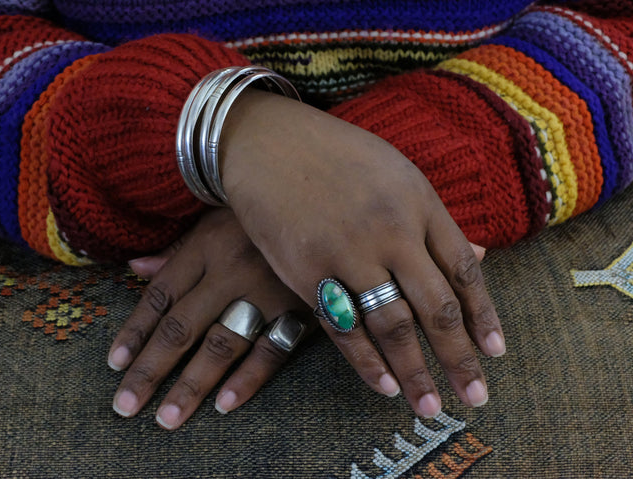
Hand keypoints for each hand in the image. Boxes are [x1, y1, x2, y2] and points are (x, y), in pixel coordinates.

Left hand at [108, 209, 314, 428]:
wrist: (324, 205)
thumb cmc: (261, 215)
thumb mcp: (216, 220)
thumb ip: (178, 249)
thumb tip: (135, 268)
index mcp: (206, 246)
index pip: (162, 295)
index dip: (135, 331)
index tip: (114, 365)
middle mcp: (231, 270)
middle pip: (182, 327)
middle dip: (151, 369)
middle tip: (125, 407)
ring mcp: (267, 291)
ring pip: (222, 344)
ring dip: (192, 384)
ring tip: (166, 419)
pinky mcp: (301, 309)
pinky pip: (272, 349)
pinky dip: (249, 378)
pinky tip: (224, 405)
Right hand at [219, 90, 504, 417]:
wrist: (266, 142)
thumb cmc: (334, 155)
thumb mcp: (395, 173)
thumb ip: (432, 218)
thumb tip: (480, 256)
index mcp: (418, 202)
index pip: (463, 269)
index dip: (483, 315)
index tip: (494, 352)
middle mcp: (391, 230)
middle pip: (436, 306)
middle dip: (459, 357)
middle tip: (476, 397)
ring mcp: (348, 252)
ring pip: (392, 324)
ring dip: (415, 372)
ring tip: (430, 409)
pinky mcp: (307, 270)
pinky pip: (343, 326)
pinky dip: (365, 361)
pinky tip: (384, 386)